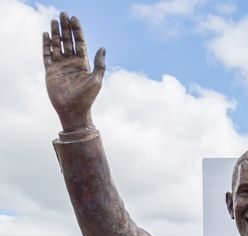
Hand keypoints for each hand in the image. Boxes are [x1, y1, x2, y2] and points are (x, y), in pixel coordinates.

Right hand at [43, 12, 105, 131]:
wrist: (73, 111)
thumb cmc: (87, 98)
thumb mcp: (96, 80)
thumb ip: (99, 64)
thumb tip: (103, 47)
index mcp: (83, 63)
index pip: (79, 42)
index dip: (77, 31)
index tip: (74, 18)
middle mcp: (71, 63)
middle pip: (68, 41)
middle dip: (66, 28)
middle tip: (63, 14)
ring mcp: (60, 66)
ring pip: (57, 45)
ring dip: (55, 33)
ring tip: (54, 20)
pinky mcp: (50, 71)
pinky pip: (47, 55)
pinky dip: (46, 45)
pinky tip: (45, 35)